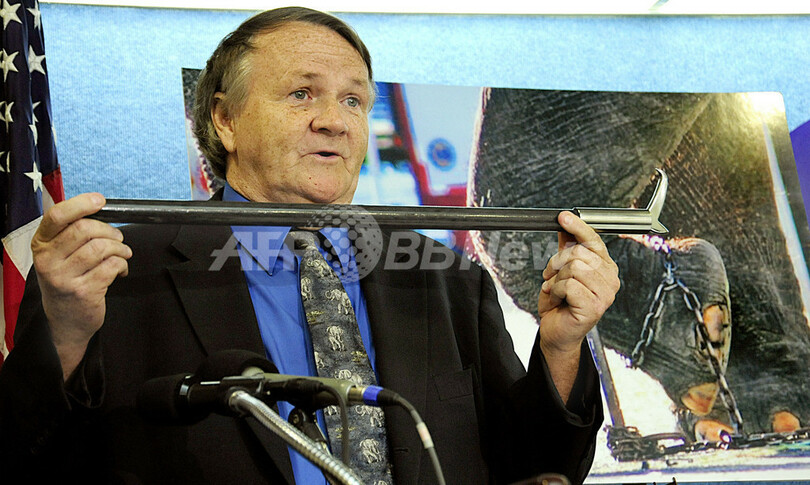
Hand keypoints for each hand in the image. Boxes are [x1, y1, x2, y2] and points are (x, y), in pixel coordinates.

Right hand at [31, 193, 131, 378]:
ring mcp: (64, 278)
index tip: (99, 200)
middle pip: (85, 230)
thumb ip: (71, 233)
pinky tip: (119, 270)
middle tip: (117, 238)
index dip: (81, 204)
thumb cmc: (66, 282)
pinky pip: (112, 267)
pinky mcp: (83, 292)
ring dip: (119, 248)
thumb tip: (96, 209)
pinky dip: (122, 265)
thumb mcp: (58, 256)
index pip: (56, 216)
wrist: (64, 322)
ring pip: (101, 248)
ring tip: (121, 254)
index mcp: (41, 245)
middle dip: (109, 231)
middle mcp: (48, 261)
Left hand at [537, 212, 618, 398]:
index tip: (563, 217)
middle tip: (552, 276)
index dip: (578, 227)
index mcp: (606, 268)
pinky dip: (556, 291)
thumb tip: (566, 226)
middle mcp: (610, 280)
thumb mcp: (561, 271)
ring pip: (573, 268)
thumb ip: (567, 248)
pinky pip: (569, 285)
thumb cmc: (562, 305)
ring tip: (555, 290)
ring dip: (556, 279)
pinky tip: (558, 299)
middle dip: (557, 263)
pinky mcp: (595, 306)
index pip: (594, 240)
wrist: (557, 332)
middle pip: (579, 253)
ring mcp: (605, 294)